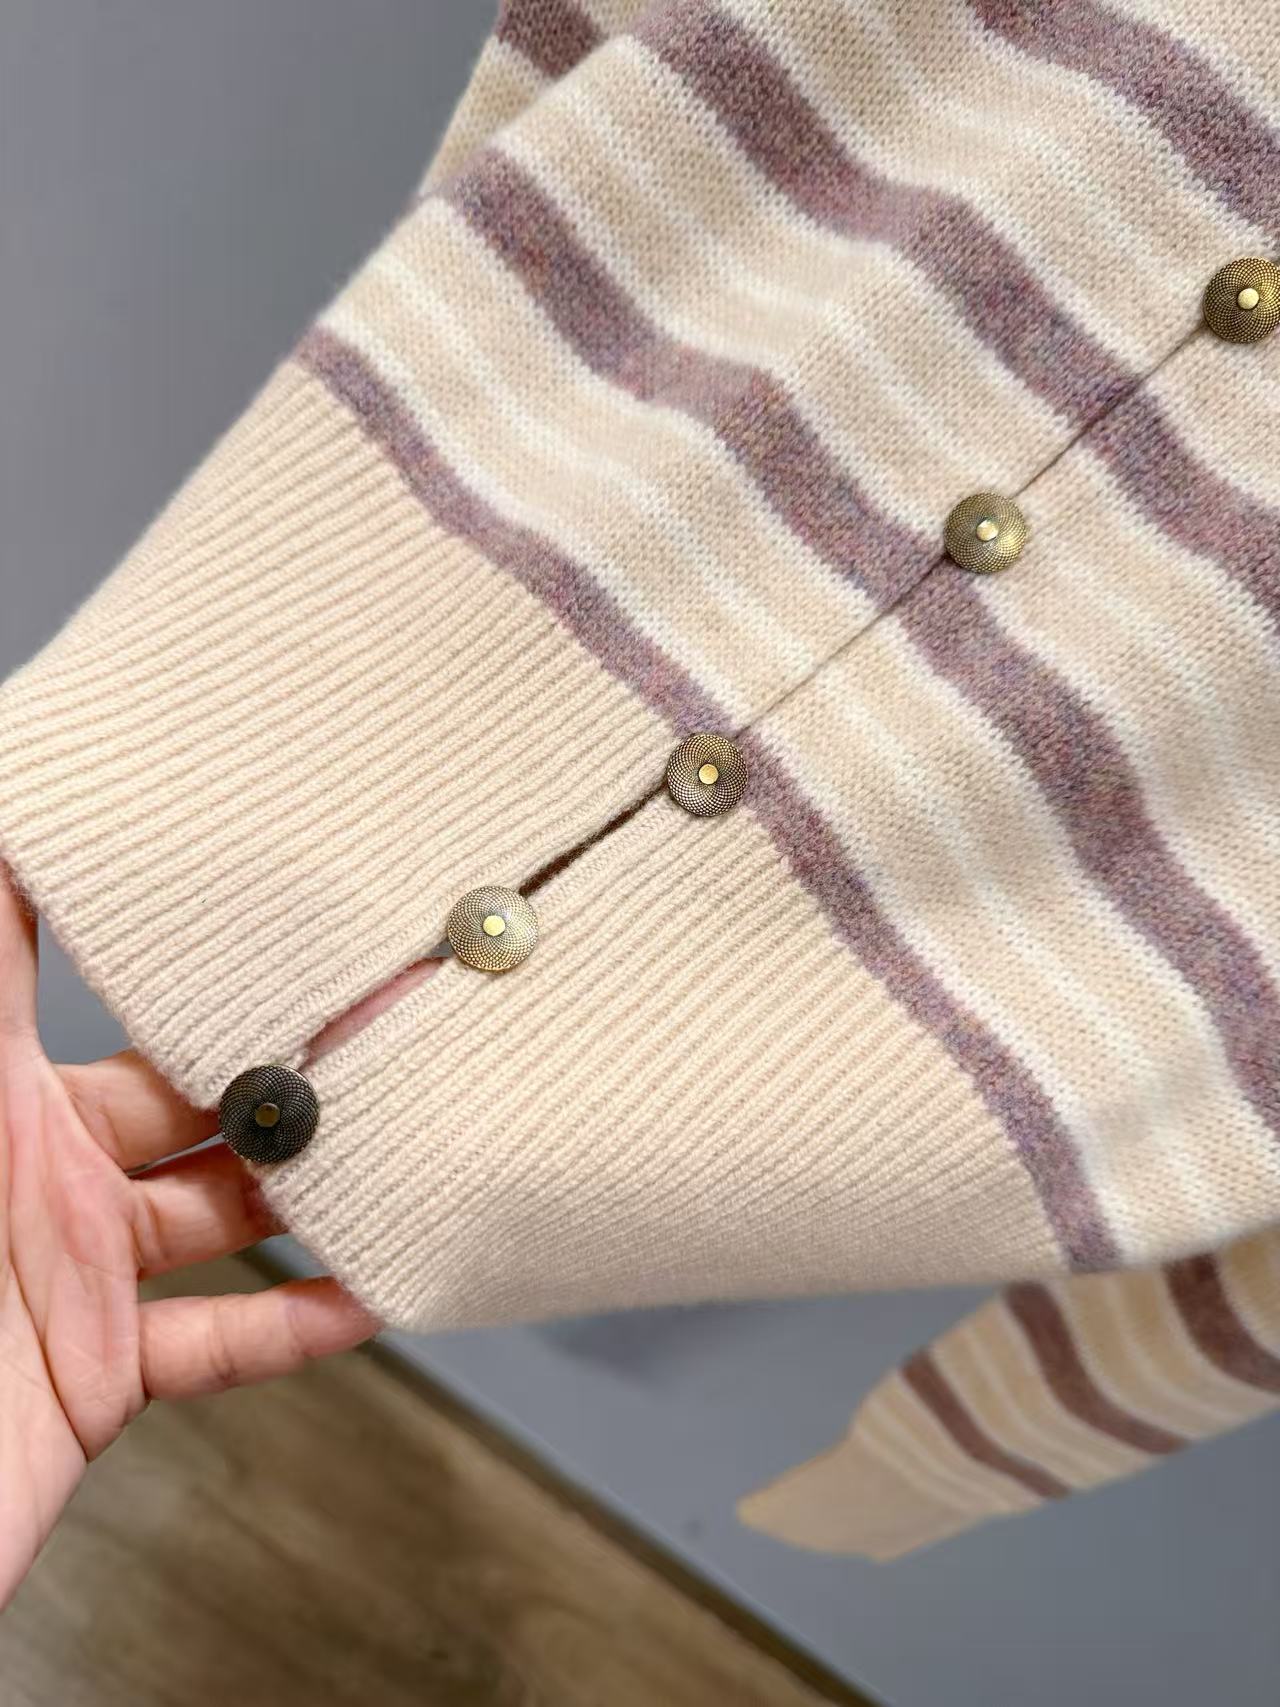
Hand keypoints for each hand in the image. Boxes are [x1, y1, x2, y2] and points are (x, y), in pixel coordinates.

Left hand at [0, 861, 376, 1606]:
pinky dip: (299, 1325)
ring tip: (402, 1139)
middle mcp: (46, 1179)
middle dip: (295, 1069)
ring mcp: (75, 1277)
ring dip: (314, 1188)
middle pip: (200, 1109)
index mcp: (4, 1099)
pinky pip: (219, 1346)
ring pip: (225, 1218)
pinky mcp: (93, 1377)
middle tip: (391, 1023)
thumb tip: (13, 839)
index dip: (201, 963)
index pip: (122, 1008)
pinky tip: (371, 1287)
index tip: (288, 920)